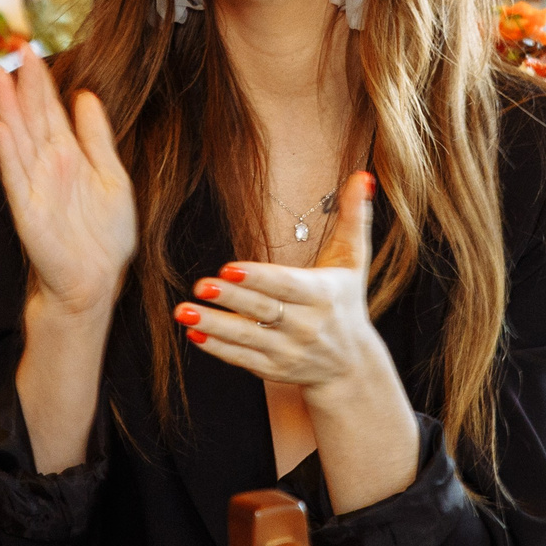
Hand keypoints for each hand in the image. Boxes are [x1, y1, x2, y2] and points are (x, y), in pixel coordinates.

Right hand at [0, 48, 135, 320]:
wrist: (95, 281)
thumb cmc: (104, 236)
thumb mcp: (112, 176)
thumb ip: (97, 137)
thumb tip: (86, 95)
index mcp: (68, 156)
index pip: (50, 110)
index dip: (41, 81)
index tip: (33, 49)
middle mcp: (47, 165)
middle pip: (31, 117)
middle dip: (22, 84)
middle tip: (14, 49)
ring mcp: (35, 186)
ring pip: (18, 138)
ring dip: (7, 108)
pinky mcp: (27, 209)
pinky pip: (14, 175)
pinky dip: (6, 151)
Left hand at [174, 171, 387, 394]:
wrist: (352, 366)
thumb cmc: (346, 302)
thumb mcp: (353, 262)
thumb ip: (355, 218)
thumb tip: (363, 175)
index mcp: (322, 295)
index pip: (286, 286)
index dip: (258, 278)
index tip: (228, 269)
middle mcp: (306, 326)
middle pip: (264, 311)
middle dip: (231, 299)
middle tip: (199, 286)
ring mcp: (289, 351)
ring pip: (247, 338)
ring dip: (214, 325)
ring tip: (182, 311)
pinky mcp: (273, 369)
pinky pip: (242, 358)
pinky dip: (217, 348)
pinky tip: (192, 333)